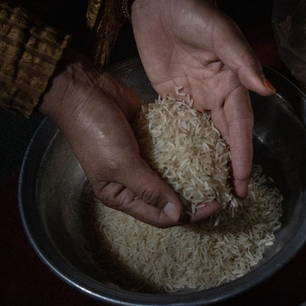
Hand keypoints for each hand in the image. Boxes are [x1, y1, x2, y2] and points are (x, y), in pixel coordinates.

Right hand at [39, 49, 218, 226]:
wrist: (84, 90)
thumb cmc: (95, 131)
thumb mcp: (121, 164)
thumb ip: (149, 189)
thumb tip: (177, 215)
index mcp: (121, 195)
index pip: (159, 215)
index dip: (186, 214)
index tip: (214, 203)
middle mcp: (133, 180)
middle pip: (169, 196)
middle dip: (194, 195)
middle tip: (221, 188)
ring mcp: (143, 156)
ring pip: (173, 172)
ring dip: (193, 172)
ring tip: (218, 169)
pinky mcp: (150, 134)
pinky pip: (172, 147)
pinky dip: (186, 148)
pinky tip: (207, 146)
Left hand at [130, 0, 275, 197]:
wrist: (158, 0)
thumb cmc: (193, 12)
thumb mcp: (221, 33)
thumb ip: (241, 61)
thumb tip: (265, 91)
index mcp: (231, 82)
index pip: (239, 126)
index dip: (242, 155)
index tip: (243, 183)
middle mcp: (214, 93)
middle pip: (224, 137)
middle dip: (228, 167)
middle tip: (227, 198)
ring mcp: (192, 96)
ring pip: (203, 136)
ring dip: (207, 161)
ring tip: (205, 189)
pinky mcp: (170, 95)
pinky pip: (178, 125)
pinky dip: (181, 144)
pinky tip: (178, 165)